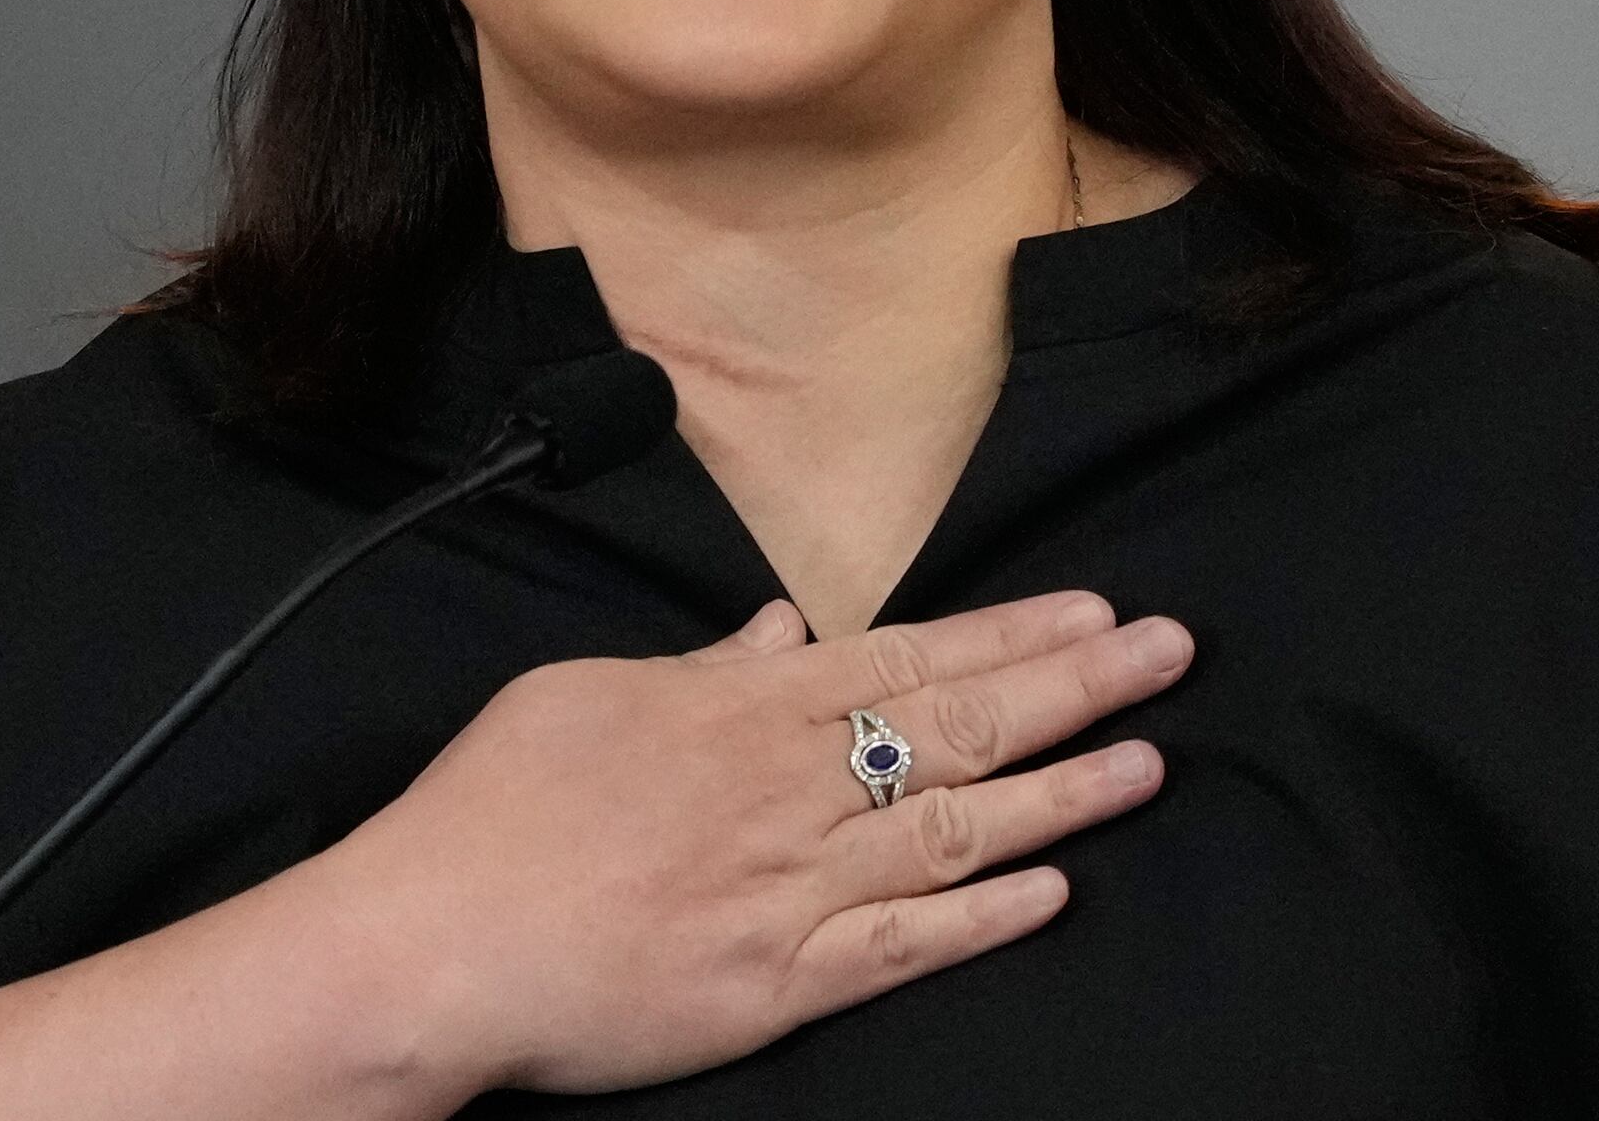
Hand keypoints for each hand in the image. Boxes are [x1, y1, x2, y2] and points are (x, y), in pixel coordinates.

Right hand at [305, 589, 1190, 1099]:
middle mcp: (784, 789)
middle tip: (1169, 655)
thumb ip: (700, 667)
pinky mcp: (780, 984)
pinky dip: (987, 916)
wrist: (430, 945)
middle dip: (1073, 686)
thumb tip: (779, 630)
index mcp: (737, 709)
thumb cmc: (487, 817)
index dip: (1010, 634)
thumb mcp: (582, 696)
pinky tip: (1057, 890)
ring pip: (956, 828)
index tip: (1092, 614)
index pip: (904, 657)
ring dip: (1062, 792)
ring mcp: (789, 889)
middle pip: (957, 727)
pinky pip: (907, 945)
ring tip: (1147, 761)